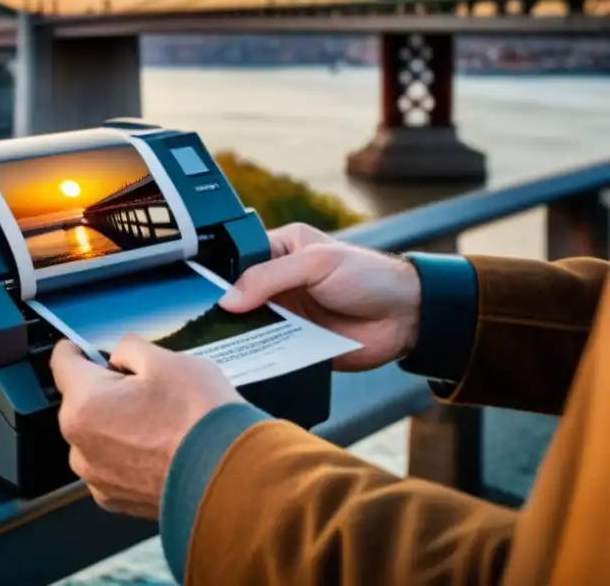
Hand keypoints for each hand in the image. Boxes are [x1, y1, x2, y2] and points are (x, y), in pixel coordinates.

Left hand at [50, 335, 241, 517]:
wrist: (229, 478)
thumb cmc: (199, 419)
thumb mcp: (167, 360)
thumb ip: (130, 348)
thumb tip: (120, 355)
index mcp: (84, 404)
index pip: (62, 362)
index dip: (77, 348)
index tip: (84, 347)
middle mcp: (80, 444)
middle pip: (82, 400)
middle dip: (106, 389)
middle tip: (147, 387)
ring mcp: (97, 476)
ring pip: (97, 434)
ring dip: (117, 423)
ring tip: (160, 421)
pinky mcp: (116, 499)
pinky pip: (112, 464)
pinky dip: (129, 454)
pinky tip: (160, 447)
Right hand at [219, 223, 421, 371]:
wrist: (407, 317)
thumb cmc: (370, 275)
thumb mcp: (317, 264)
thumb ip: (270, 277)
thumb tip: (228, 298)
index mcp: (280, 250)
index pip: (237, 260)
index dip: (220, 276)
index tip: (204, 293)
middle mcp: (278, 283)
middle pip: (238, 297)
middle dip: (227, 310)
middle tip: (213, 321)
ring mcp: (286, 315)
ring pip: (250, 327)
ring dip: (242, 336)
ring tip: (223, 345)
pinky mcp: (295, 344)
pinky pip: (270, 353)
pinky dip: (261, 358)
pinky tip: (248, 362)